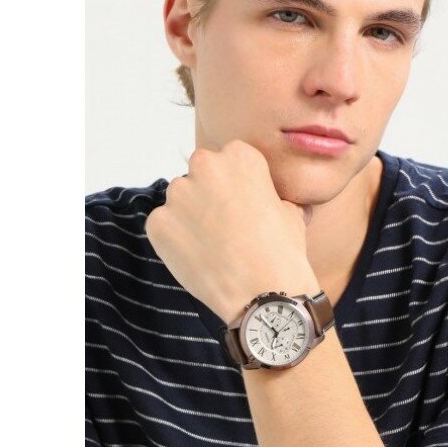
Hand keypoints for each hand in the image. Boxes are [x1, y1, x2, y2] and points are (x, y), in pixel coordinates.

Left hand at [144, 139, 318, 322]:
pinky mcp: (158, 222)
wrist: (264, 293)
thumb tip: (264, 201)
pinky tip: (197, 256)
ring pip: (181, 198)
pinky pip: (164, 225)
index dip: (235, 184)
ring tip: (211, 244)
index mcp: (239, 155)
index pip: (228, 159)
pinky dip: (176, 238)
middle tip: (224, 223)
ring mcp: (178, 194)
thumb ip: (267, 194)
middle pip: (201, 173)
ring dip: (191, 214)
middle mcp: (205, 165)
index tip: (241, 203)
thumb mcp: (289, 209)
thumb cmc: (282, 250)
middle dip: (209, 193)